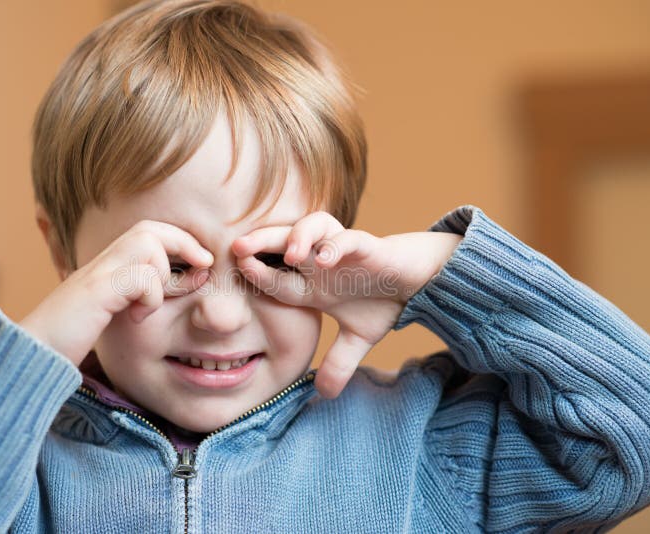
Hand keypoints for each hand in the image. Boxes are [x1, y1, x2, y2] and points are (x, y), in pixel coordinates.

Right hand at [19, 221, 213, 365]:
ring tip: (154, 303)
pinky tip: (138, 318)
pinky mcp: (95, 293)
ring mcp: (97, 275)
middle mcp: (101, 263)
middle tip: (204, 265)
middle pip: (149, 229)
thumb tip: (177, 288)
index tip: (203, 262)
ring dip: (164, 274)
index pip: (149, 233)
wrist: (32, 356)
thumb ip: (135, 299)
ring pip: (147, 245)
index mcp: (107, 267)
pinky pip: (140, 277)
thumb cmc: (70, 340)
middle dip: (183, 243)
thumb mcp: (110, 316)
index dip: (180, 241)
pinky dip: (151, 297)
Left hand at [231, 211, 461, 398]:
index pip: (276, 277)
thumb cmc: (382, 302)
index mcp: (311, 283)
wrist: (417, 283)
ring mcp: (341, 251)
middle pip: (283, 243)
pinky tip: (326, 259)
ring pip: (313, 228)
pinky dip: (336, 245)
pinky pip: (347, 238)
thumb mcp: (357, 339)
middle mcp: (320, 262)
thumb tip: (324, 395)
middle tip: (237, 247)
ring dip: (298, 237)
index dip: (255, 275)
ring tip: (290, 256)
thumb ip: (338, 363)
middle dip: (261, 242)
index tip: (232, 276)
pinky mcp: (366, 245)